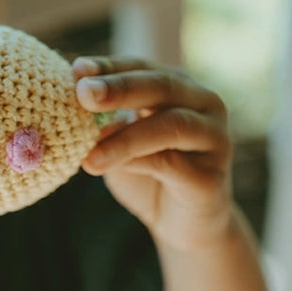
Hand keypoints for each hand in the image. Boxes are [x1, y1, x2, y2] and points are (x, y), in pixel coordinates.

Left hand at [73, 57, 233, 251]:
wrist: (178, 224)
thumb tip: (76, 103)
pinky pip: (173, 164)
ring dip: (125, 137)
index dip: (110, 67)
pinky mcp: (212, 177)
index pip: (142, 67)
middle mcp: (205, 105)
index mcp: (179, 87)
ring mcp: (215, 139)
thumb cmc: (146, 173)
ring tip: (88, 154)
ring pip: (172, 124)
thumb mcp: (118, 141)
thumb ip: (105, 122)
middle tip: (84, 93)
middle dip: (120, 88)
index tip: (76, 70)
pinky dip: (136, 163)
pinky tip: (106, 168)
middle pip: (163, 86)